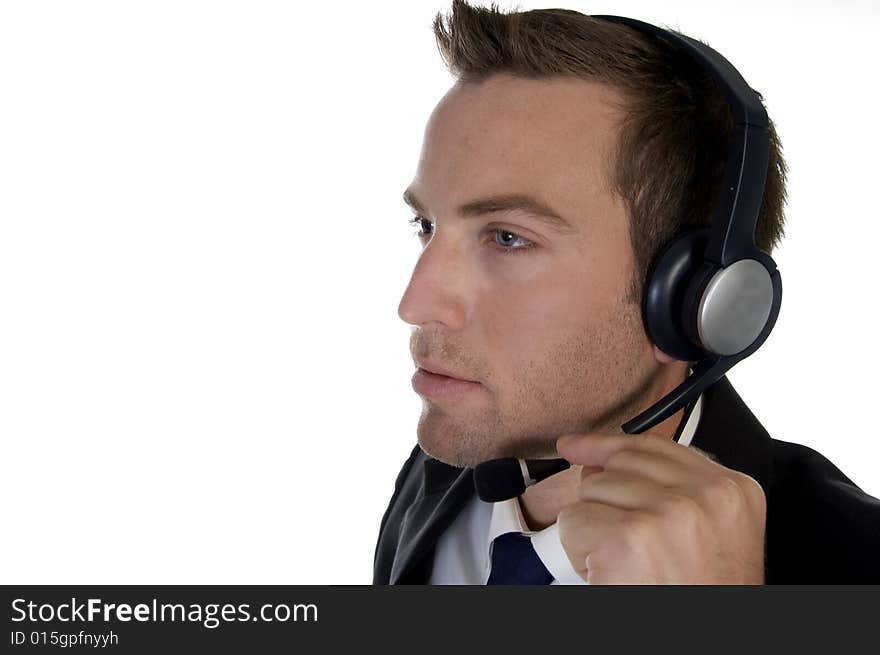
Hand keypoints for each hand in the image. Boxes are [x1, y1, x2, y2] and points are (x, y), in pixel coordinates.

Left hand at [554, 432, 765, 583]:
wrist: (712, 644)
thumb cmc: (702, 594)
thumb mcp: (710, 535)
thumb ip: (668, 491)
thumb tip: (596, 463)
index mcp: (733, 491)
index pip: (655, 447)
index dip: (607, 445)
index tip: (577, 446)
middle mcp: (707, 495)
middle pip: (619, 466)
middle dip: (606, 502)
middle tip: (627, 547)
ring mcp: (670, 513)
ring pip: (592, 491)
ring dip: (594, 531)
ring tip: (628, 567)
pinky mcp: (632, 537)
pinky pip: (574, 521)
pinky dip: (578, 552)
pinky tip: (609, 575)